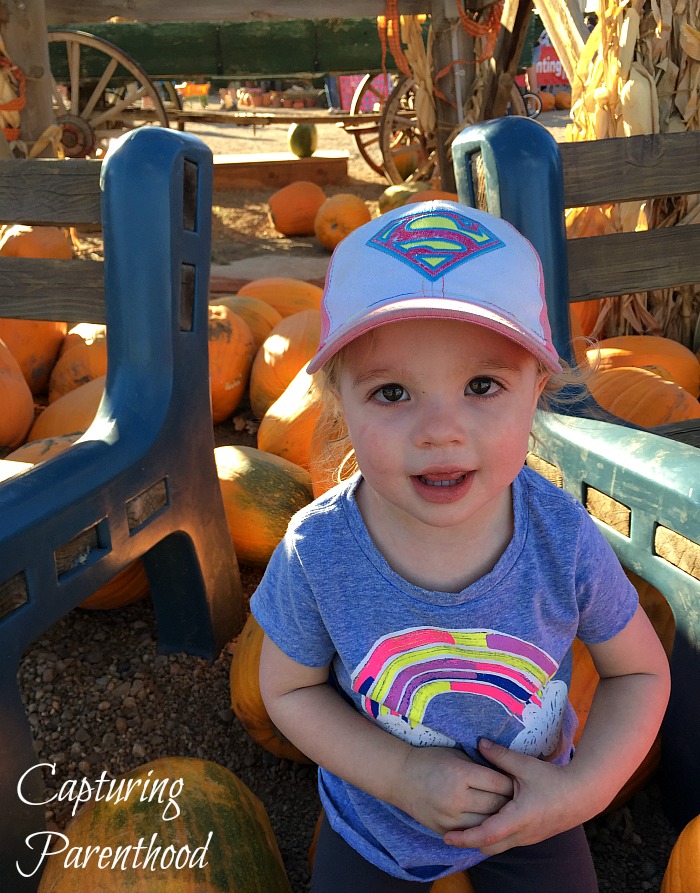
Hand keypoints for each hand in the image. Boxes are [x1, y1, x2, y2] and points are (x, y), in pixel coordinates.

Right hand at [394, 744, 513, 835]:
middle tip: (517, 798)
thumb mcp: (456, 755)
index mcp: (461, 774)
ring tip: (506, 811)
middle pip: (496, 805)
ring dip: (498, 818)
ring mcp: (450, 818)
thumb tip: (505, 774)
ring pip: (487, 824)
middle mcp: (457, 798)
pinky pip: (471, 834)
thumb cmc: (430, 759)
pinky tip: (488, 821)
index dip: (511, 782)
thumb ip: (480, 765)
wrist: (400, 776)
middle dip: (509, 802)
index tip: (518, 781)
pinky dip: (482, 828)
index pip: (499, 783)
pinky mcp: (445, 830)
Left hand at [443, 739, 591, 853]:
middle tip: (452, 830)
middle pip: (488, 848)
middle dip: (470, 842)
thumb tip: (479, 743)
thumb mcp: (525, 765)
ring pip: (498, 847)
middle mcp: (521, 834)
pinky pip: (507, 842)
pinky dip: (494, 836)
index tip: (447, 837)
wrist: (582, 795)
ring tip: (465, 825)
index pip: (486, 835)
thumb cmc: (553, 780)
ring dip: (482, 839)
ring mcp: (527, 838)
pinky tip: (487, 820)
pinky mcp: (531, 836)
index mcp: (517, 819)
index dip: (464, 838)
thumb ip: (500, 755)